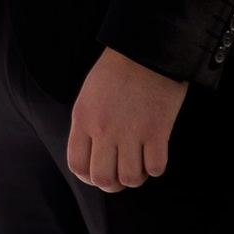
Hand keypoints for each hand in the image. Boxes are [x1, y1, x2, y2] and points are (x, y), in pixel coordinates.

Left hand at [66, 47, 186, 190]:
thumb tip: (94, 156)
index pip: (77, 166)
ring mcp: (130, 131)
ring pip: (129, 178)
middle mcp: (103, 128)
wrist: (146, 48)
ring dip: (136, 177)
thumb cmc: (118, 70)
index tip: (99, 174)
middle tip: (121, 176)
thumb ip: (87, 125)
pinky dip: (156, 167)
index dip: (88, 178)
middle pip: (102, 178)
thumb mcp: (90, 95)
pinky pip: (155, 168)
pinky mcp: (157, 130)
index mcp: (83, 118)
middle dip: (113, 185)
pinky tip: (155, 154)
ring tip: (140, 164)